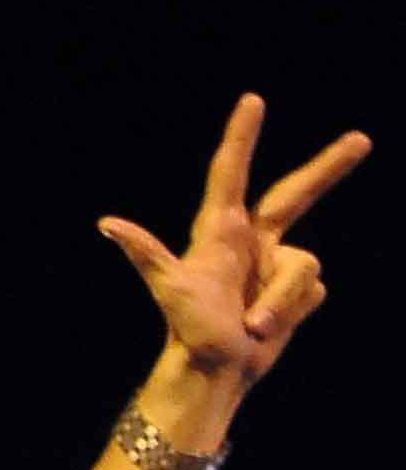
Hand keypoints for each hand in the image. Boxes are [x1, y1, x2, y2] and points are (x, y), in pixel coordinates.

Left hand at [97, 96, 366, 388]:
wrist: (217, 369)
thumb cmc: (188, 327)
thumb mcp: (169, 288)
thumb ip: (145, 253)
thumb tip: (106, 224)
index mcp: (220, 229)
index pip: (232, 171)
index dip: (242, 136)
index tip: (253, 100)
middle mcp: (253, 240)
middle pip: (297, 194)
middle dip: (329, 168)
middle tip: (362, 139)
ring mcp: (276, 263)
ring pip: (306, 265)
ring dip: (284, 301)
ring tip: (252, 324)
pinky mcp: (295, 289)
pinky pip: (314, 291)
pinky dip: (294, 311)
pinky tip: (268, 325)